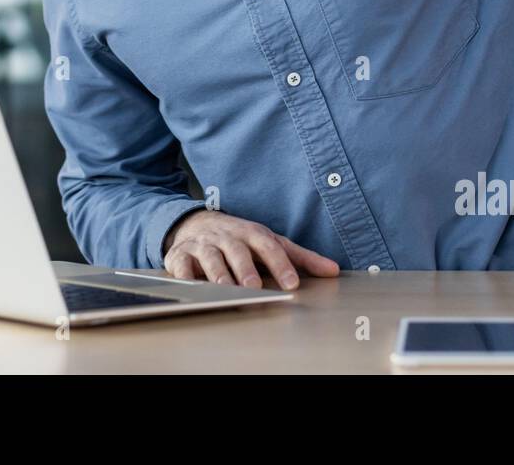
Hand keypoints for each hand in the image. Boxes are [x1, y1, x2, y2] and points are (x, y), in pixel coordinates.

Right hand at [162, 209, 339, 289]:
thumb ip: (301, 258)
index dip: (280, 264)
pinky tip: (191, 284)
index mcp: (251, 232)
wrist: (196, 223)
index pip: (269, 246)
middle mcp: (227, 236)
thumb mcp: (270, 242)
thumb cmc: (239, 238)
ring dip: (218, 273)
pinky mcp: (180, 255)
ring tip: (226, 289)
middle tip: (254, 286)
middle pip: (238, 250)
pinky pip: (181, 263)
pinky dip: (184, 273)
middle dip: (245, 268)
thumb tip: (333, 270)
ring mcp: (203, 244)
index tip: (292, 283)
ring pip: (210, 257)